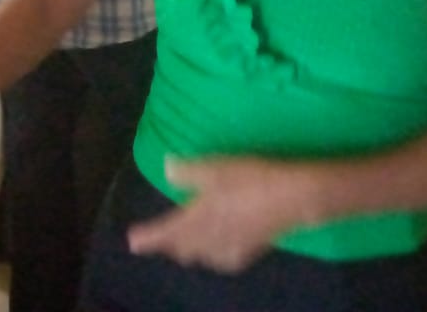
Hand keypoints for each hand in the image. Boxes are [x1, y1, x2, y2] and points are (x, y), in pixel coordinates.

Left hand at [125, 157, 302, 273]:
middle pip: (184, 248)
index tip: (133, 242)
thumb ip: (187, 171)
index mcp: (197, 219)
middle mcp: (210, 239)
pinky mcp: (252, 249)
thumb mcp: (215, 168)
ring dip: (190, 251)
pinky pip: (224, 258)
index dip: (148, 237)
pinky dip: (214, 255)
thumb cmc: (249, 179)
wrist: (293, 198)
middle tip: (158, 241)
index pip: (166, 232)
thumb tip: (166, 169)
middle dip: (169, 246)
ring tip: (184, 246)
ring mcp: (232, 247)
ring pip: (203, 256)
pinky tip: (219, 251)